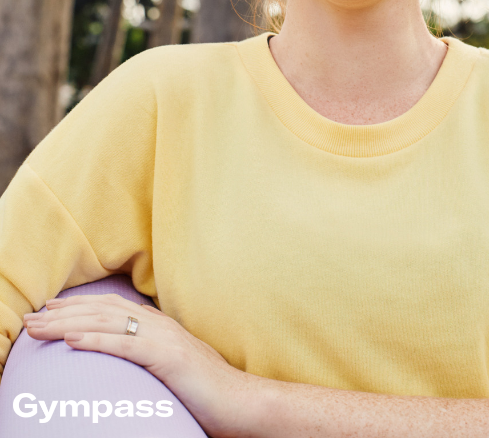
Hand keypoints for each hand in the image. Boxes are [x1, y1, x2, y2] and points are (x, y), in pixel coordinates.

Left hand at [23, 293, 262, 436]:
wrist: (239, 400)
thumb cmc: (206, 390)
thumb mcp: (172, 366)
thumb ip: (151, 354)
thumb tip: (127, 355)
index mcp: (159, 325)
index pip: (110, 307)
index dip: (77, 305)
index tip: (49, 309)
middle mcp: (158, 324)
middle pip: (103, 310)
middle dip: (63, 312)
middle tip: (32, 318)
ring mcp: (163, 338)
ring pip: (107, 323)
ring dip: (68, 323)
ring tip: (40, 328)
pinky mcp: (167, 357)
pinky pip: (124, 345)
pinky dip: (95, 340)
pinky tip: (72, 340)